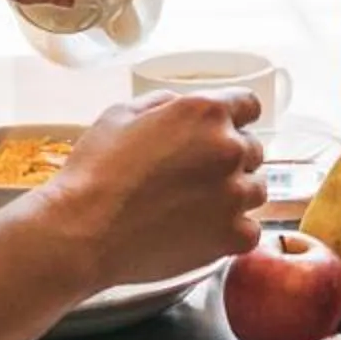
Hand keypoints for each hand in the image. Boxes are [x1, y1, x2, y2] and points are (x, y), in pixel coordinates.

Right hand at [36, 91, 266, 287]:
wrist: (84, 231)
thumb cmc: (96, 171)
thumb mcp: (121, 114)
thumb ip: (163, 104)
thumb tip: (180, 107)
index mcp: (205, 113)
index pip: (249, 105)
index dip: (235, 117)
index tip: (224, 131)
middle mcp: (229, 149)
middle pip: (252, 149)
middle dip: (229, 158)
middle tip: (195, 175)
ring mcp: (235, 195)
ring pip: (255, 189)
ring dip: (234, 193)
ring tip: (197, 205)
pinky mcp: (233, 235)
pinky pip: (251, 229)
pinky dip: (232, 230)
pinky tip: (202, 231)